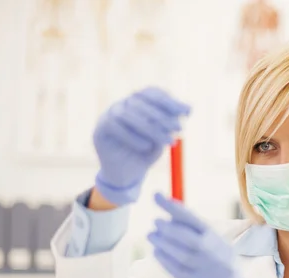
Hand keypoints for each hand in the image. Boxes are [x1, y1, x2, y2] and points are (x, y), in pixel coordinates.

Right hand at [93, 87, 189, 205]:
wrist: (127, 174)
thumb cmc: (146, 153)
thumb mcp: (163, 138)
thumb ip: (172, 123)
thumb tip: (188, 108)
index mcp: (138, 102)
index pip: (152, 93)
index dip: (169, 101)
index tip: (187, 112)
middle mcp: (123, 104)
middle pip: (141, 101)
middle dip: (163, 115)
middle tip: (179, 128)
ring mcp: (109, 115)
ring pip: (129, 114)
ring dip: (152, 128)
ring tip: (169, 141)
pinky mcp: (100, 129)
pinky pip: (115, 127)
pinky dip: (133, 137)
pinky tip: (147, 146)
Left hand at [148, 193, 265, 277]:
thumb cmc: (221, 271)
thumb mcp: (219, 250)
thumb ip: (200, 236)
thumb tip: (172, 218)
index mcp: (219, 241)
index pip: (194, 219)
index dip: (173, 207)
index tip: (156, 196)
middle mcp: (215, 255)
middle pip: (187, 237)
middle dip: (168, 228)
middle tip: (155, 222)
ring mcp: (205, 271)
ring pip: (180, 253)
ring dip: (162, 242)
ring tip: (151, 235)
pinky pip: (176, 269)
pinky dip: (164, 259)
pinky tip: (156, 252)